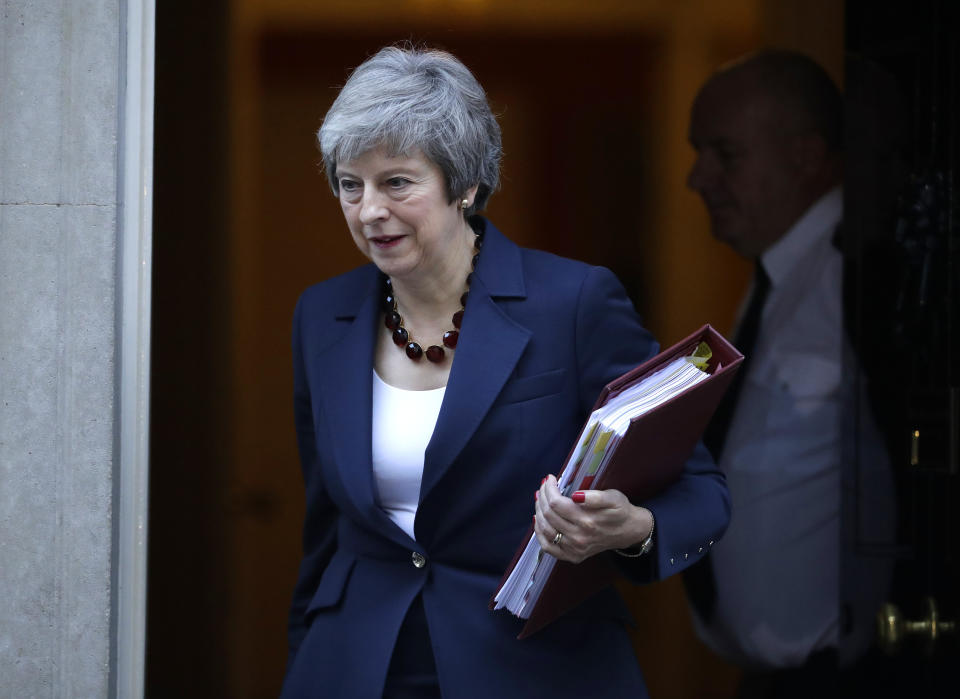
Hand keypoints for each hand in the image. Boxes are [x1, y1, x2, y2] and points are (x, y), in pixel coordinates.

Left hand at [533, 475, 652, 563]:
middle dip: (542, 496)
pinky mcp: (572, 556)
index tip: (550, 478)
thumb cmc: (620, 511)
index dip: (549, 489)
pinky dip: (539, 534)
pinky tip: (539, 520)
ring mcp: (574, 549)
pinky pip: (548, 547)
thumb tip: (576, 495)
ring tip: (540, 498)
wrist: (628, 531)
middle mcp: (579, 538)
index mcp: (588, 521)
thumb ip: (595, 496)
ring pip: (545, 529)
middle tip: (544, 485)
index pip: (556, 503)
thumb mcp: (613, 498)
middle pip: (548, 515)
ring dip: (538, 511)